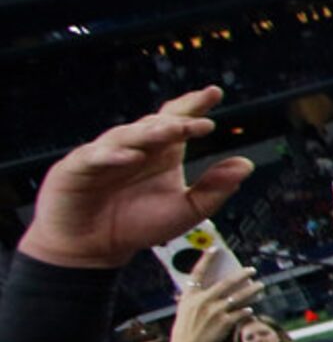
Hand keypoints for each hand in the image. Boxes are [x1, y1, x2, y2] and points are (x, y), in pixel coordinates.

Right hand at [21, 90, 251, 270]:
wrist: (93, 249)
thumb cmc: (137, 225)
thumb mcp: (185, 211)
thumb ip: (215, 189)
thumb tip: (246, 165)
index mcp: (162, 152)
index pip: (178, 120)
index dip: (194, 105)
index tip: (215, 92)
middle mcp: (135, 147)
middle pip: (156, 124)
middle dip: (178, 121)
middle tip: (198, 123)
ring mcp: (105, 155)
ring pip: (127, 135)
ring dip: (150, 132)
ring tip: (173, 131)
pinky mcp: (77, 168)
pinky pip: (96, 156)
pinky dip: (114, 155)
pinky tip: (133, 156)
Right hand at [168, 265, 263, 341]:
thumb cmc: (187, 327)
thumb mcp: (186, 308)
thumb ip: (199, 296)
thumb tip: (220, 283)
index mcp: (190, 295)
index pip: (197, 273)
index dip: (206, 260)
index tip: (215, 249)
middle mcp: (202, 301)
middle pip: (226, 283)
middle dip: (242, 275)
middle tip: (252, 270)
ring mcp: (214, 312)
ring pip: (239, 297)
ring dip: (252, 290)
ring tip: (261, 286)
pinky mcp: (224, 323)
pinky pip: (241, 312)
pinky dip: (247, 309)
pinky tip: (250, 308)